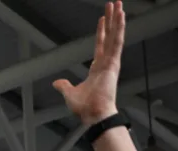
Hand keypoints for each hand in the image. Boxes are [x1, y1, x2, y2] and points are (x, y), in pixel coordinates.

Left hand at [52, 2, 123, 125]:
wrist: (94, 114)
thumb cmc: (86, 108)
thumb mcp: (70, 94)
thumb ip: (64, 86)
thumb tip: (56, 82)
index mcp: (98, 68)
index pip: (100, 45)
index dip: (101, 32)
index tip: (102, 19)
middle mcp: (106, 62)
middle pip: (110, 36)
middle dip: (112, 20)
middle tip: (114, 4)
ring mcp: (111, 61)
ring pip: (115, 35)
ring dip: (117, 19)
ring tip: (118, 4)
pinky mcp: (114, 63)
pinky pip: (117, 42)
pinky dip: (120, 29)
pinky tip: (121, 16)